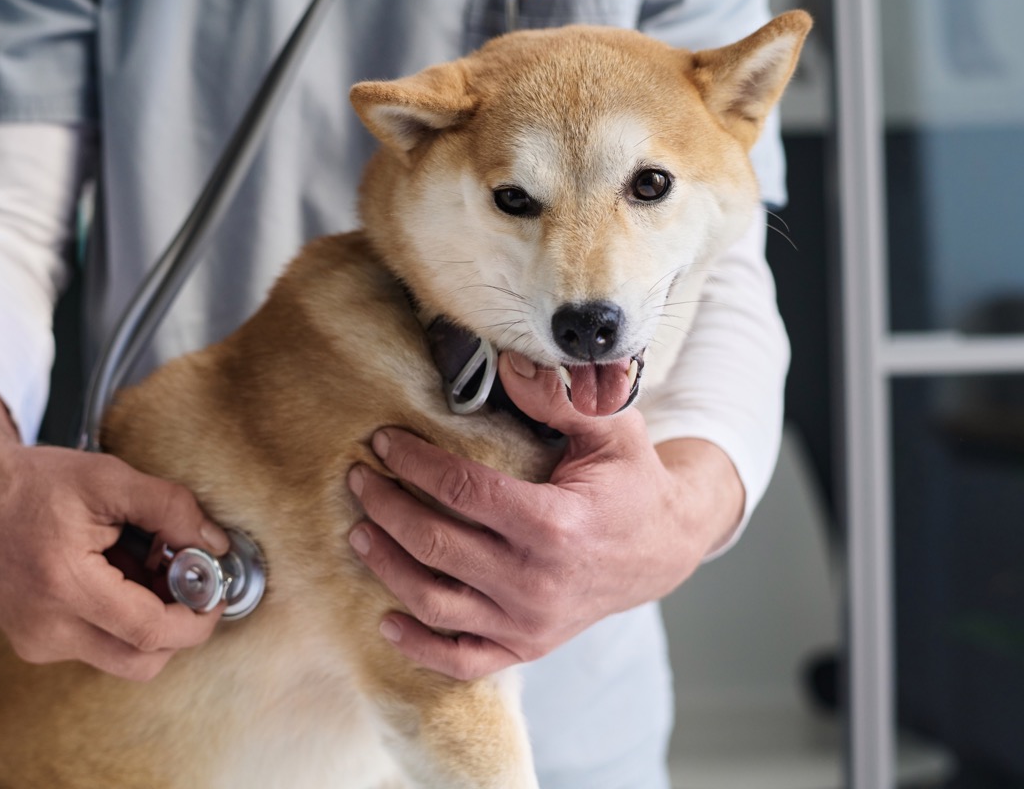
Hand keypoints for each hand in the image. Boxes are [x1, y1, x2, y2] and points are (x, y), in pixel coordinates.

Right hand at [0, 379, 229, 681]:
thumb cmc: (34, 482)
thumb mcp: (110, 478)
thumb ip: (171, 509)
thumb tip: (214, 545)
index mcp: (64, 585)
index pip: (149, 631)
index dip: (195, 619)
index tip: (215, 594)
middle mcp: (45, 627)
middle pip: (140, 661)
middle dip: (176, 627)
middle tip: (186, 580)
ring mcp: (34, 642)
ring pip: (119, 655)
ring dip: (147, 620)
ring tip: (140, 565)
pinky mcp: (31, 643)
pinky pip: (94, 645)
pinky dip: (118, 618)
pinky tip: (111, 574)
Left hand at [346, 353, 744, 679]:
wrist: (664, 548)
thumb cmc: (631, 483)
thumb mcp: (610, 430)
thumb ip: (559, 398)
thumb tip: (506, 363)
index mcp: (556, 524)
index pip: (463, 491)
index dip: (415, 464)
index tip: (383, 442)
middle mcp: (537, 581)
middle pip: (437, 545)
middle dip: (387, 508)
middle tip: (359, 479)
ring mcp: (530, 622)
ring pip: (435, 602)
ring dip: (387, 566)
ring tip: (359, 532)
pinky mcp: (527, 646)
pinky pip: (462, 659)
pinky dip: (419, 647)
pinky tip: (386, 620)